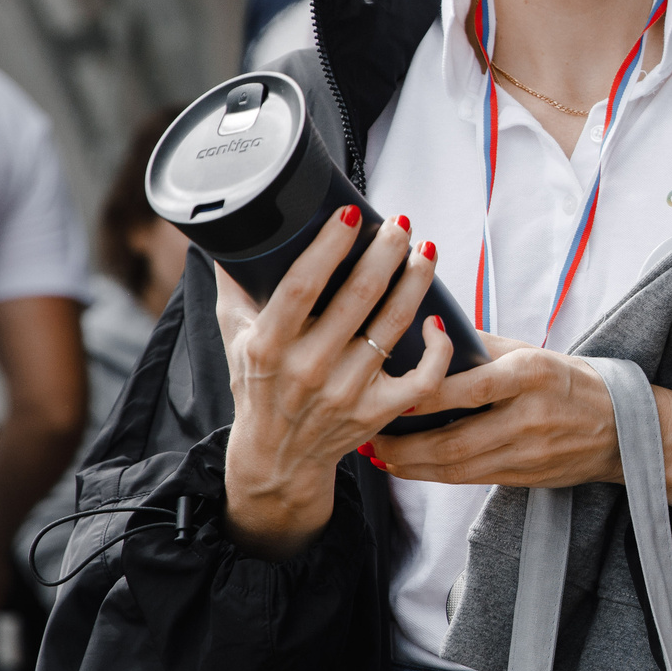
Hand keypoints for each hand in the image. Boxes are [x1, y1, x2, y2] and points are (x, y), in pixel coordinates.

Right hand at [217, 208, 453, 557]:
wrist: (277, 458)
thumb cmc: (258, 385)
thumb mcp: (235, 336)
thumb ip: (236, 285)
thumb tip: (233, 229)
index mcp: (268, 346)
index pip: (302, 287)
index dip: (329, 247)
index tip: (351, 211)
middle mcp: (308, 369)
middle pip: (358, 298)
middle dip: (386, 252)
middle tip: (401, 222)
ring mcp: (346, 393)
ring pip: (393, 326)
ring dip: (415, 282)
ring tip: (425, 250)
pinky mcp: (378, 412)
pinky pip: (422, 378)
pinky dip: (436, 348)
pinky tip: (437, 317)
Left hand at [369, 337, 671, 511]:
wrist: (624, 429)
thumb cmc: (571, 382)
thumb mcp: (535, 353)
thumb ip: (484, 347)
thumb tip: (427, 329)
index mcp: (531, 374)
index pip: (468, 386)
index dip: (423, 394)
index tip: (387, 390)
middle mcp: (529, 416)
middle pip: (454, 438)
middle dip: (403, 443)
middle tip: (364, 433)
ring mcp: (528, 451)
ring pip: (455, 466)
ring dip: (410, 464)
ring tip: (375, 453)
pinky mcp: (525, 476)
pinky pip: (468, 478)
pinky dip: (432, 474)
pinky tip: (407, 467)